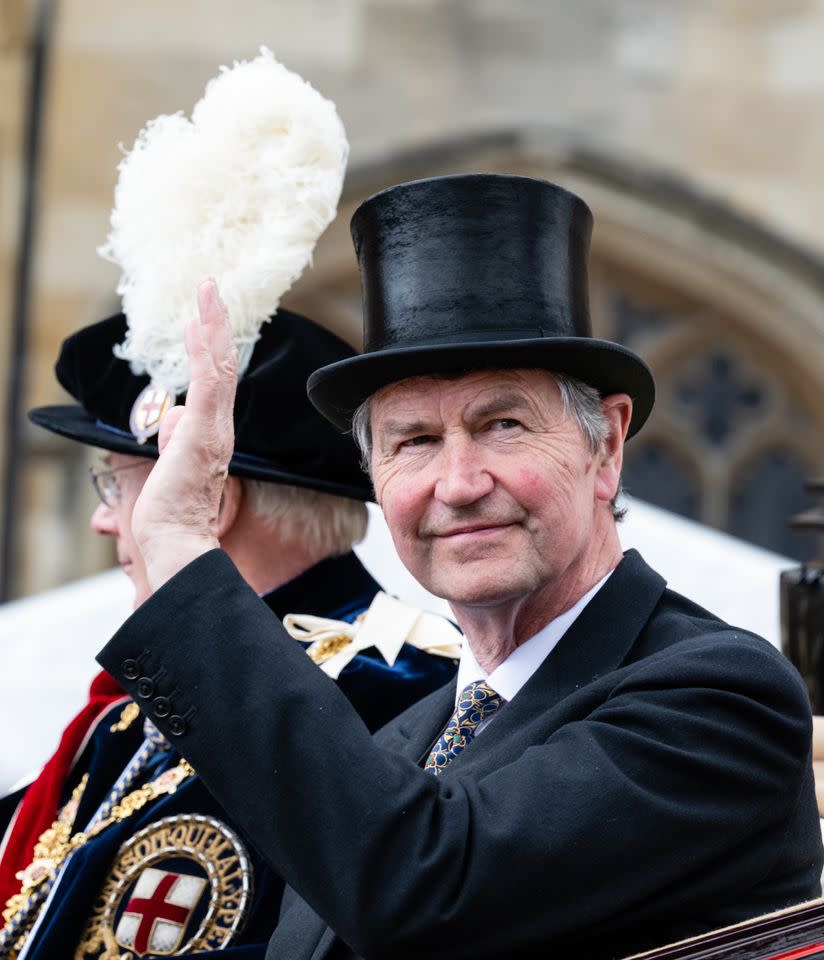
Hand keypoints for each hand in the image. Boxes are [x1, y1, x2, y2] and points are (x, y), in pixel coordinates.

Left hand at [131, 279, 237, 592]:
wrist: (175, 540)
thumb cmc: (170, 514)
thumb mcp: (167, 467)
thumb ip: (173, 439)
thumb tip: (171, 420)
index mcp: (212, 436)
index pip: (216, 382)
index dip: (212, 347)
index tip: (205, 318)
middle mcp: (219, 427)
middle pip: (223, 365)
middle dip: (216, 324)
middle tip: (210, 289)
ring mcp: (214, 427)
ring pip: (219, 365)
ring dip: (212, 324)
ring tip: (206, 290)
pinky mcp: (204, 429)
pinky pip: (210, 378)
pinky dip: (206, 346)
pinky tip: (198, 319)